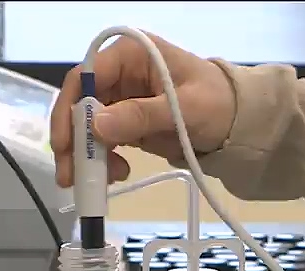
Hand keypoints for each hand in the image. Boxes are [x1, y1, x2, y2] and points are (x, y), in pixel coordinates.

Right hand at [49, 33, 236, 187]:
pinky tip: (116, 174)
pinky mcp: (125, 122)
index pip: (84, 78)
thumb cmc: (217, 104)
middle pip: (79, 106)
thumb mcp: (183, 109)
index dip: (69, 110)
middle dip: (74, 142)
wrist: (239, 122)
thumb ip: (141, 115)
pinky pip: (102, 142)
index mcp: (130, 55)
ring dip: (87, 157)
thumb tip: (98, 125)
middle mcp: (119, 74)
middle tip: (70, 177)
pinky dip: (103, 161)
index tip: (65, 144)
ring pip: (87, 128)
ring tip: (102, 182)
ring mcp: (120, 99)